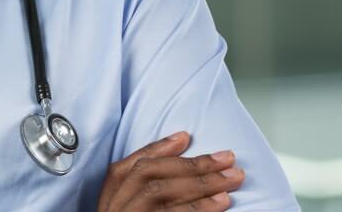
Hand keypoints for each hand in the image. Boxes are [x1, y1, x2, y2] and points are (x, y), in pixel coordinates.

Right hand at [96, 131, 244, 210]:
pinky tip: (220, 205)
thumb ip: (140, 190)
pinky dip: (198, 210)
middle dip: (192, 164)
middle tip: (228, 160)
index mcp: (110, 200)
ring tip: (231, 182)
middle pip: (152, 176)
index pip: (131, 166)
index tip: (185, 137)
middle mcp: (116, 209)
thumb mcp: (126, 210)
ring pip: (161, 194)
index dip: (158, 148)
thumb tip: (177, 154)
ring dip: (200, 185)